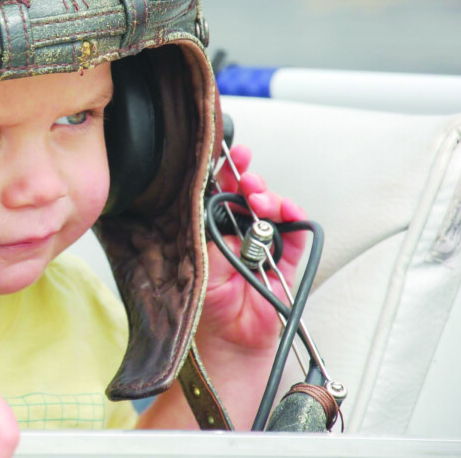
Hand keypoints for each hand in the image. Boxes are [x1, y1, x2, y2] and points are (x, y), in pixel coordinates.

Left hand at [200, 144, 307, 349]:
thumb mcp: (202, 262)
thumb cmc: (205, 306)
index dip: (228, 173)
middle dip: (250, 183)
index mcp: (214, 231)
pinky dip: (295, 221)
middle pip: (249, 198)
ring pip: (273, 212)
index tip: (233, 155)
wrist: (225, 341)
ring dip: (270, 200)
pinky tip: (289, 213)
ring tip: (261, 202)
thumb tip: (230, 212)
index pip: (222, 195)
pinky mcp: (284, 262)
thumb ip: (216, 236)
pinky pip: (296, 236)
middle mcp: (239, 235)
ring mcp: (263, 247)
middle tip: (248, 181)